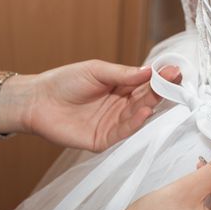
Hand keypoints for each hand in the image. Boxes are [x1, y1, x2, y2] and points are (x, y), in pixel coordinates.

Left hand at [0, 60, 180, 151]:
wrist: (36, 101)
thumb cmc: (64, 82)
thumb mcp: (96, 71)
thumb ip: (122, 74)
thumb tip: (149, 71)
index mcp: (119, 87)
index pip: (144, 83)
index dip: (159, 78)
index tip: (173, 71)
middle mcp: (120, 106)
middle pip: (145, 99)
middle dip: (160, 90)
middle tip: (174, 82)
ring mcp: (113, 123)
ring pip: (137, 116)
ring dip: (150, 106)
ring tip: (160, 96)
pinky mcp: (104, 139)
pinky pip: (123, 132)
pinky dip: (135, 123)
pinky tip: (144, 112)